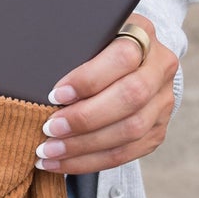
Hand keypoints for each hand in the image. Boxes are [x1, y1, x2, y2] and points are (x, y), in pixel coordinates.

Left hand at [33, 15, 177, 174]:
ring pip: (130, 131)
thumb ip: (72, 47)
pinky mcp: (157, 130)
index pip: (123, 57)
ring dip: (83, 147)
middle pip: (130, 98)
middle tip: (48, 129)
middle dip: (84, 119)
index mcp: (142, 34)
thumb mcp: (86, 35)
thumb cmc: (94, 45)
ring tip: (48, 152)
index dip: (89, 79)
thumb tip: (36, 77)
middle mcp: (160, 68)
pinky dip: (90, 162)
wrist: (128, 60)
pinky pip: (127, 153)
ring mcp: (163, 101)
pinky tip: (61, 163)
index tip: (55, 94)